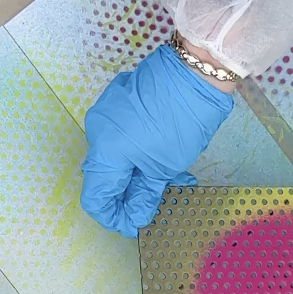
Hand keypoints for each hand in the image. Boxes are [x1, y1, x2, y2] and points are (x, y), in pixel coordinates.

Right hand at [80, 42, 233, 238]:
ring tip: (173, 180)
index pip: (96, 198)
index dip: (114, 218)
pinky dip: (140, 153)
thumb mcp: (166, 166)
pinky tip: (165, 158)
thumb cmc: (182, 118)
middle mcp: (98, 131)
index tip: (135, 225)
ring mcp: (107, 113)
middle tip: (159, 202)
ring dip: (140, 175)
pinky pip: (123, 137)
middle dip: (131, 195)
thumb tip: (135, 215)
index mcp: (105, 150)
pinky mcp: (120, 102)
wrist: (196, 68)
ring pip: (117, 157)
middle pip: (106, 177)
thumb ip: (145, 194)